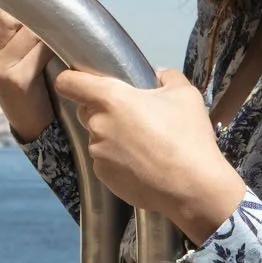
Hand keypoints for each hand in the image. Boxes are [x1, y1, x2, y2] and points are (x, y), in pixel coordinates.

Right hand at [0, 0, 55, 141]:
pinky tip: (59, 44)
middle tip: (44, 12)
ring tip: (55, 26)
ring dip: (44, 25)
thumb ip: (7, 29)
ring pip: (24, 29)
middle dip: (27, 10)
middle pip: (3, 17)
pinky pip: (39, 48)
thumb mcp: (7, 54)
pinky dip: (52, 43)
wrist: (31, 121)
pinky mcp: (16, 79)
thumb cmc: (26, 80)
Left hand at [51, 66, 248, 243]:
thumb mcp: (186, 95)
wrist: (193, 187)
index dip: (71, 79)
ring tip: (145, 147)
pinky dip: (119, 162)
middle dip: (104, 111)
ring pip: (99, 138)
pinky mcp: (104, 177)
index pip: (69, 82)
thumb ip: (168, 77)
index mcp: (110, 98)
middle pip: (86, 111)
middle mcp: (97, 125)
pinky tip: (144, 166)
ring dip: (114, 138)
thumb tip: (159, 75)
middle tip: (134, 118)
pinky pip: (106, 162)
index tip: (82, 83)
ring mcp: (98, 153)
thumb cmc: (188, 137)